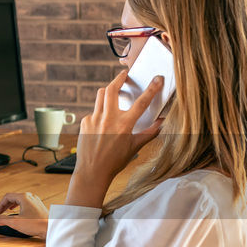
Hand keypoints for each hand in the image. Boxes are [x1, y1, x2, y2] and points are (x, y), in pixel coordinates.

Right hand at [0, 192, 49, 238]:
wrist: (51, 228)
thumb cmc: (36, 224)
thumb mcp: (15, 222)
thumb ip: (3, 220)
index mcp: (24, 197)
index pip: (7, 197)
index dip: (0, 205)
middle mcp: (30, 197)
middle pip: (13, 197)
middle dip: (5, 205)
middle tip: (0, 212)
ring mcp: (35, 201)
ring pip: (20, 200)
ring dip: (12, 206)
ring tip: (8, 211)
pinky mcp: (39, 207)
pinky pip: (26, 204)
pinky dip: (19, 208)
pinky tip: (19, 214)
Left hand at [67, 68, 164, 207]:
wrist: (93, 171)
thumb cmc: (115, 161)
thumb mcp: (135, 147)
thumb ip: (149, 133)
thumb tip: (162, 123)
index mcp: (124, 125)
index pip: (141, 103)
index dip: (152, 89)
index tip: (157, 79)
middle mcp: (108, 119)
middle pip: (112, 89)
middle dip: (119, 78)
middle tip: (125, 74)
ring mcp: (94, 119)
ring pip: (101, 95)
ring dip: (108, 90)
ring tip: (114, 91)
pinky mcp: (84, 122)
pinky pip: (94, 111)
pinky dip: (100, 112)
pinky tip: (103, 122)